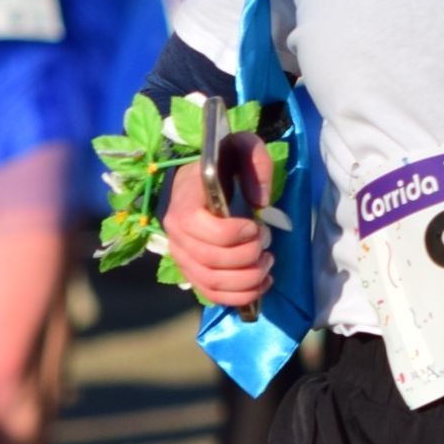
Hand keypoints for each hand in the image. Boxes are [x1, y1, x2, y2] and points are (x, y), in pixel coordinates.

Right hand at [161, 132, 274, 310]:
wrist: (202, 180)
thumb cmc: (222, 164)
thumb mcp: (242, 146)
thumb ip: (256, 162)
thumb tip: (260, 202)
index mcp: (185, 204)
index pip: (203, 230)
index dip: (234, 234)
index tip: (256, 226)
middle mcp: (176, 235)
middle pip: (211, 261)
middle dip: (247, 259)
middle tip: (268, 248)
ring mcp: (182, 257)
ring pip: (212, 283)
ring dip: (247, 281)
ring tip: (267, 265)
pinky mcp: (192, 272)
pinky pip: (212, 295)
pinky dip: (240, 297)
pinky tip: (261, 284)